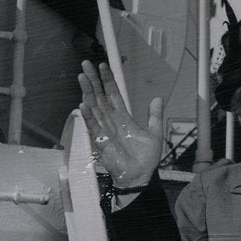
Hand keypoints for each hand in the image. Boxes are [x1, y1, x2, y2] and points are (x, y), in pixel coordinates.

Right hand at [78, 61, 162, 186]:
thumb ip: (154, 116)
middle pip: (100, 96)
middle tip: (86, 64)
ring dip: (87, 93)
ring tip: (82, 77)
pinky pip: (93, 128)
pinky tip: (83, 106)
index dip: (108, 80)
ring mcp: (105, 130)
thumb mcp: (154, 134)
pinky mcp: (101, 142)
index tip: (103, 66)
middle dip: (93, 80)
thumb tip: (157, 98)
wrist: (140, 177)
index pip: (113, 94)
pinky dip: (88, 117)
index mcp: (123, 117)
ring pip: (94, 108)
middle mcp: (111, 121)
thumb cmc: (144, 158)